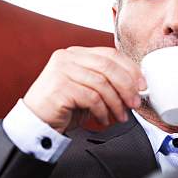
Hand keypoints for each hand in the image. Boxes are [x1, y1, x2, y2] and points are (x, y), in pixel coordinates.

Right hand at [23, 46, 146, 133]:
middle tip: (135, 103)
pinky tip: (103, 119)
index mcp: (75, 53)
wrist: (36, 123)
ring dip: (116, 103)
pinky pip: (91, 98)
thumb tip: (135, 87)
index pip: (109, 54)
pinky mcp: (59, 88)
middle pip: (108, 67)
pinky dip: (102, 111)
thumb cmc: (63, 107)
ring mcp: (61, 71)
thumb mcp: (87, 89)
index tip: (142, 85)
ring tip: (120, 116)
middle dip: (127, 87)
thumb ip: (105, 82)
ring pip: (101, 84)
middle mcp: (67, 58)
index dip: (130, 69)